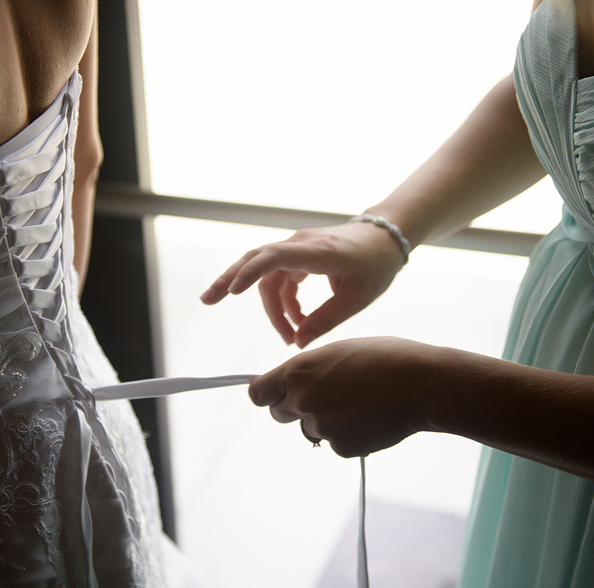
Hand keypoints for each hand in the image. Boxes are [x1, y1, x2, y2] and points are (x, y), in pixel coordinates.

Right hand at [201, 222, 405, 347]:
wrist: (385, 238)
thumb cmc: (375, 265)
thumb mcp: (357, 298)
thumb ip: (326, 320)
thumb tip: (298, 343)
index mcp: (318, 251)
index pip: (275, 256)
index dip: (251, 272)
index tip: (233, 290)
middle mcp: (301, 244)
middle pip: (256, 259)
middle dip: (231, 280)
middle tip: (208, 300)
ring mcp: (298, 248)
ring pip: (267, 274)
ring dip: (270, 307)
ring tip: (286, 337)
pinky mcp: (298, 255)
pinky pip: (279, 278)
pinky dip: (283, 302)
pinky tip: (294, 323)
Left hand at [248, 337, 444, 456]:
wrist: (423, 384)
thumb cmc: (385, 358)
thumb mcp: (338, 351)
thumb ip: (308, 368)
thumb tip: (291, 382)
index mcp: (298, 371)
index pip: (258, 393)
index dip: (267, 394)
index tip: (275, 394)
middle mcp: (303, 401)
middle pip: (278, 414)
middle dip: (293, 407)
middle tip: (323, 396)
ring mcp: (321, 427)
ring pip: (309, 428)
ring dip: (324, 419)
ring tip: (358, 402)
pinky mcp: (342, 447)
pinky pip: (334, 442)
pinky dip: (347, 433)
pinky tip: (370, 417)